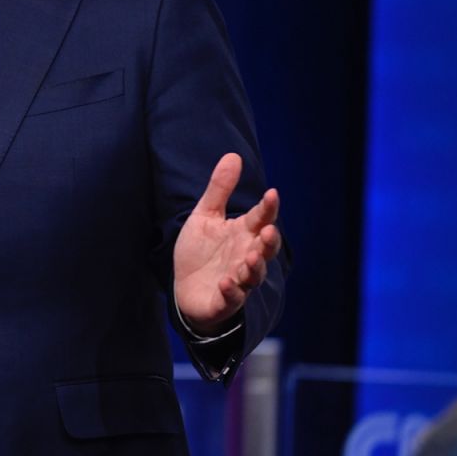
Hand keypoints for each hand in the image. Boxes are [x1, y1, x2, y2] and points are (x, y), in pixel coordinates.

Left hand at [173, 153, 281, 334]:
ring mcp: (237, 280)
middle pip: (265, 250)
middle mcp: (245, 256)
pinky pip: (232, 298)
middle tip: (267, 232)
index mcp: (243, 234)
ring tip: (249, 258)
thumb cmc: (201, 252)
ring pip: (253, 276)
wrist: (185, 289)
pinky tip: (227, 283)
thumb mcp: (205, 216)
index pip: (261, 219)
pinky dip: (231, 292)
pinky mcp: (224, 300)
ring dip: (253, 268)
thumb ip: (219, 189)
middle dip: (268, 243)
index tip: (272, 193)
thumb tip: (234, 155)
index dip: (268, 208)